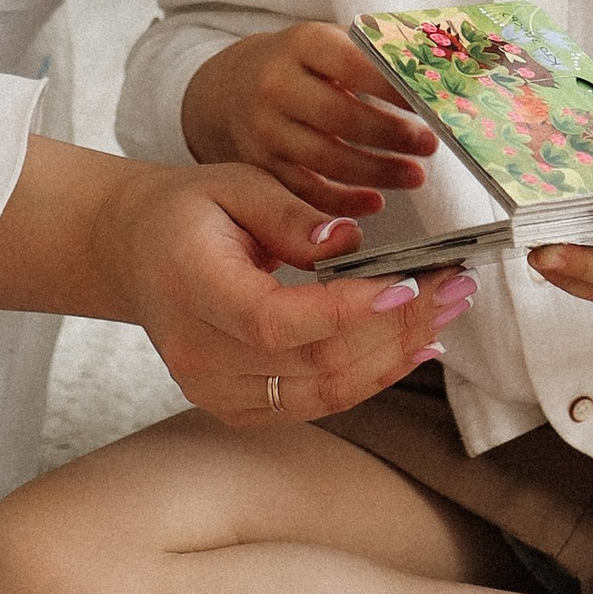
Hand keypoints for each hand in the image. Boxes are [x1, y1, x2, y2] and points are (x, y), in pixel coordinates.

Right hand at [90, 156, 478, 427]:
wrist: (136, 254)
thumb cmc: (188, 212)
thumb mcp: (233, 185)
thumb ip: (290, 215)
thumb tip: (350, 242)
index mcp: (191, 288)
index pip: (275, 320)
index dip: (348, 312)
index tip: (412, 284)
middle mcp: (197, 354)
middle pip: (311, 363)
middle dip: (396, 329)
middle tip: (456, 289)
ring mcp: (213, 390)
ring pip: (322, 393)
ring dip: (394, 358)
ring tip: (446, 316)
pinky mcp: (234, 408)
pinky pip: (313, 404)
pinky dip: (368, 379)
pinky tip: (410, 348)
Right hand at [180, 22, 436, 214]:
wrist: (228, 88)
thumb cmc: (299, 65)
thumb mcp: (325, 44)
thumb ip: (369, 57)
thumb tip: (433, 80)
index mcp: (301, 44)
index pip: (352, 64)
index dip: (393, 86)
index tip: (429, 102)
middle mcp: (276, 85)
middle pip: (340, 116)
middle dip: (391, 135)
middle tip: (430, 145)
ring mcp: (264, 129)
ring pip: (327, 159)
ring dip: (378, 173)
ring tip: (415, 176)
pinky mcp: (260, 166)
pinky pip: (307, 192)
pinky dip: (345, 202)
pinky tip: (376, 202)